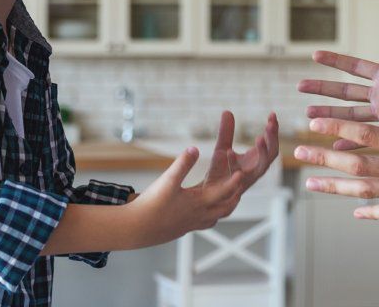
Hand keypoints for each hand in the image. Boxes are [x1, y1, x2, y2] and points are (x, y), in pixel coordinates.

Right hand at [125, 146, 243, 247]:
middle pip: (226, 208)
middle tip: (240, 184)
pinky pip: (204, 223)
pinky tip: (202, 210)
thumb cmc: (151, 205)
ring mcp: (191, 224)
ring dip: (224, 206)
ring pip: (216, 217)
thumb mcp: (167, 180)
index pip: (224, 192)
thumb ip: (182, 164)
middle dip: (234, 195)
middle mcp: (199, 216)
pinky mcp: (182, 229)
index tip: (242, 172)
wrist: (135, 229)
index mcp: (198, 203)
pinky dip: (210, 215)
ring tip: (227, 197)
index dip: (234, 181)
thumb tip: (195, 148)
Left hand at [205, 111, 279, 189]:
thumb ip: (226, 132)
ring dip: (263, 153)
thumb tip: (227, 111)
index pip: (271, 143)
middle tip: (271, 124)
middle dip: (273, 139)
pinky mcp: (235, 188)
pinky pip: (238, 177)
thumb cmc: (219, 174)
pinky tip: (228, 152)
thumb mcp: (222, 148)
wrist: (208, 197)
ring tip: (259, 138)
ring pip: (262, 167)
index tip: (272, 114)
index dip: (273, 130)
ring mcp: (247, 180)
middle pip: (272, 154)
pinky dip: (234, 164)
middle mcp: (255, 170)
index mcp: (256, 160)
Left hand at [295, 34, 378, 219]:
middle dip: (325, 158)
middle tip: (298, 153)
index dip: (336, 126)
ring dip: (336, 186)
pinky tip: (355, 210)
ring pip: (366, 191)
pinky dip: (371, 210)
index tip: (313, 122)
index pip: (366, 135)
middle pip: (357, 167)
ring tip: (310, 183)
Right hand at [299, 0, 378, 148]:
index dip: (335, 61)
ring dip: (330, 116)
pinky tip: (333, 147)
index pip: (355, 66)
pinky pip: (368, 139)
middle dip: (323, 89)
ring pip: (351, 116)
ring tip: (307, 116)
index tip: (313, 55)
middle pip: (346, 91)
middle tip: (299, 86)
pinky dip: (350, 143)